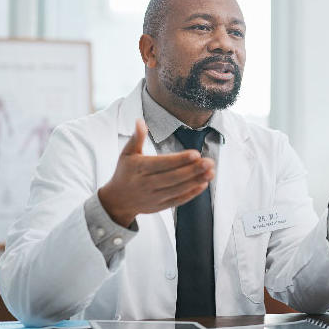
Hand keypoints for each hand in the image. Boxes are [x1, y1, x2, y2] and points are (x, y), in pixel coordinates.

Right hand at [98, 119, 214, 226]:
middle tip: (209, 162)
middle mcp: (147, 184)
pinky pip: (178, 200)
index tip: (195, 154)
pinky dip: (191, 194)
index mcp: (140, 168)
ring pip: (178, 189)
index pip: (162, 164)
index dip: (179, 160)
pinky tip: (203, 184)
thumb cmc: (125, 172)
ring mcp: (154, 197)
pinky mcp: (160, 206)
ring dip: (196, 181)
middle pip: (173, 177)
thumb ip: (136, 138)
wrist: (117, 200)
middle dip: (193, 170)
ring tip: (211, 172)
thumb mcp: (127, 154)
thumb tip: (140, 121)